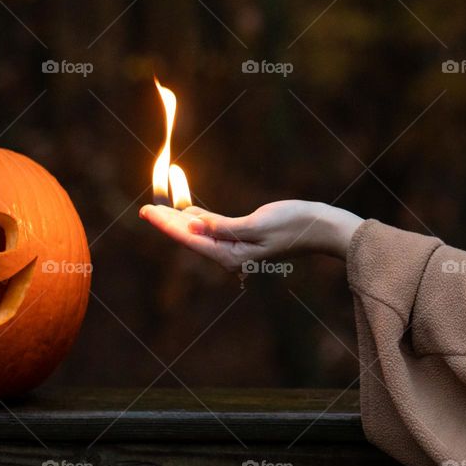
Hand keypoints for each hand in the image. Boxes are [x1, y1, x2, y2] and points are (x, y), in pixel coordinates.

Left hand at [138, 200, 362, 274]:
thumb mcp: (257, 223)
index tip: (145, 211)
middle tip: (143, 209)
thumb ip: (223, 226)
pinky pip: (215, 228)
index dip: (165, 224)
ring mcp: (237, 248)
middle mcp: (230, 255)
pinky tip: (188, 212)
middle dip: (166, 223)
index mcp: (231, 255)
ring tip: (158, 209)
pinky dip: (199, 219)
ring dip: (179, 220)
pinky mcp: (245, 238)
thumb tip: (192, 224)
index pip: (189, 238)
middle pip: (190, 237)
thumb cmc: (294, 224)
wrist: (322, 228)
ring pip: (200, 232)